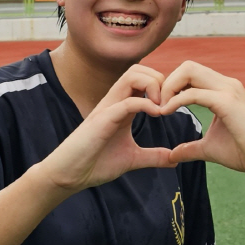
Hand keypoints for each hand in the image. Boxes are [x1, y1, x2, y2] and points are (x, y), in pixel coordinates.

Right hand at [38, 66, 171, 192]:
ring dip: (153, 86)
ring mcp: (108, 108)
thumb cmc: (95, 163)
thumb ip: (153, 156)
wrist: (69, 175)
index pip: (143, 78)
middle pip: (138, 69)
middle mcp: (115, 101)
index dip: (163, 86)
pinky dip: (146, 104)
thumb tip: (175, 159)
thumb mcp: (132, 158)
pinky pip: (127, 101)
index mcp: (123, 106)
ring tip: (162, 108)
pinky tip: (156, 115)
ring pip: (131, 75)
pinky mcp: (102, 120)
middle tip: (169, 104)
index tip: (174, 106)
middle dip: (160, 80)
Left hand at [158, 61, 244, 176]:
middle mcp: (226, 84)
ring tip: (161, 108)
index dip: (172, 86)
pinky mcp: (227, 102)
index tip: (161, 106)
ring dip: (169, 87)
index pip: (191, 73)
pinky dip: (176, 100)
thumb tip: (172, 155)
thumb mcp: (210, 148)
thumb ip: (191, 147)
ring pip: (189, 71)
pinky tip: (167, 112)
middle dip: (167, 82)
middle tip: (157, 105)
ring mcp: (228, 90)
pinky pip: (193, 93)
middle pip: (188, 66)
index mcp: (223, 90)